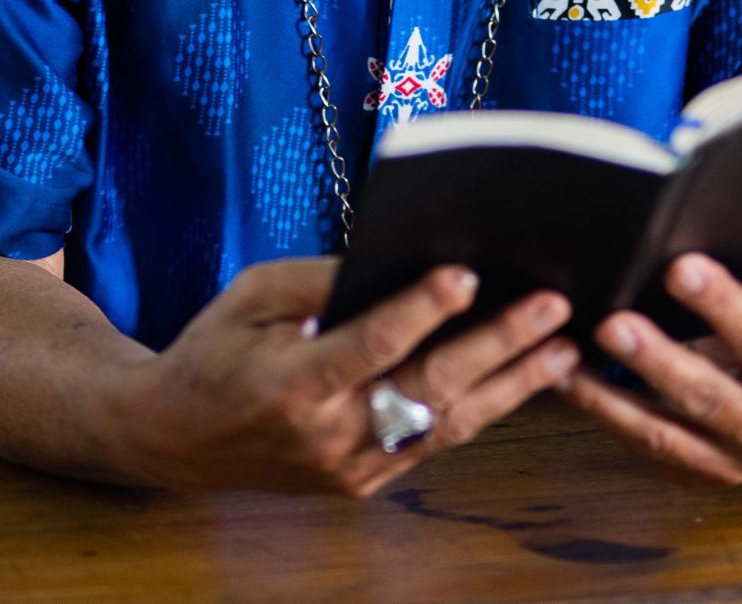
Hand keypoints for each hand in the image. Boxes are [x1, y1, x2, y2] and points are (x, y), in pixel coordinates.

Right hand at [117, 257, 575, 497]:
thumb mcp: (251, 297)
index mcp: (292, 385)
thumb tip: (395, 258)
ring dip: (512, 384)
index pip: (370, 345)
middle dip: (497, 344)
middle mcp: (328, 435)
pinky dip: (482, 409)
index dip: (420, 310)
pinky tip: (523, 378)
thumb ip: (319, 280)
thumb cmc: (214, 352)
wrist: (177, 440)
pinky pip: (434, 442)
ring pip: (448, 425)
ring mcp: (352, 467)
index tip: (464, 275)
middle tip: (551, 306)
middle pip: (428, 388)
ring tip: (564, 347)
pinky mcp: (366, 482)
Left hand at [555, 253, 741, 486]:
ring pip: (664, 435)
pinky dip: (603, 416)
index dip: (720, 304)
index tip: (678, 268)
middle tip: (612, 324)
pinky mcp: (697, 477)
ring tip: (566, 363)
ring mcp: (733, 464)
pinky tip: (570, 384)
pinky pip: (643, 449)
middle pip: (709, 396)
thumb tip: (679, 254)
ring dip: (609, 399)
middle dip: (656, 360)